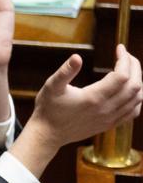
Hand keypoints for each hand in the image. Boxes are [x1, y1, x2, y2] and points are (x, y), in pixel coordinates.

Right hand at [14, 45, 142, 176]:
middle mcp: (105, 109)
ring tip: (129, 69)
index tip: (119, 48)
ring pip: (137, 98)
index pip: (122, 75)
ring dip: (138, 80)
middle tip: (126, 56)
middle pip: (134, 85)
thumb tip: (76, 57)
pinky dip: (137, 98)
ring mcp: (109, 118)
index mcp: (93, 98)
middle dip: (134, 66)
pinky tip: (129, 90)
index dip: (124, 59)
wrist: (47, 134)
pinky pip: (133, 112)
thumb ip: (65, 72)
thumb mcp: (51, 87)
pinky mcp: (109, 125)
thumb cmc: (48, 109)